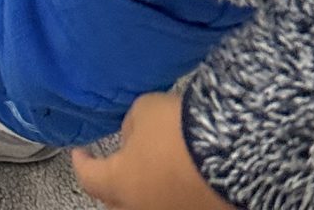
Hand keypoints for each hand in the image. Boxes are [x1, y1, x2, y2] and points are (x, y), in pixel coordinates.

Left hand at [73, 94, 232, 209]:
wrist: (233, 154)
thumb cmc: (179, 132)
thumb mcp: (143, 111)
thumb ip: (131, 127)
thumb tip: (133, 136)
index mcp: (120, 186)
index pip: (89, 178)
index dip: (82, 164)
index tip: (80, 154)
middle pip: (117, 204)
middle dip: (112, 187)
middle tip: (112, 170)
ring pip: (149, 207)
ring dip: (145, 192)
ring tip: (150, 171)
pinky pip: (179, 205)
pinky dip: (174, 195)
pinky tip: (181, 178)